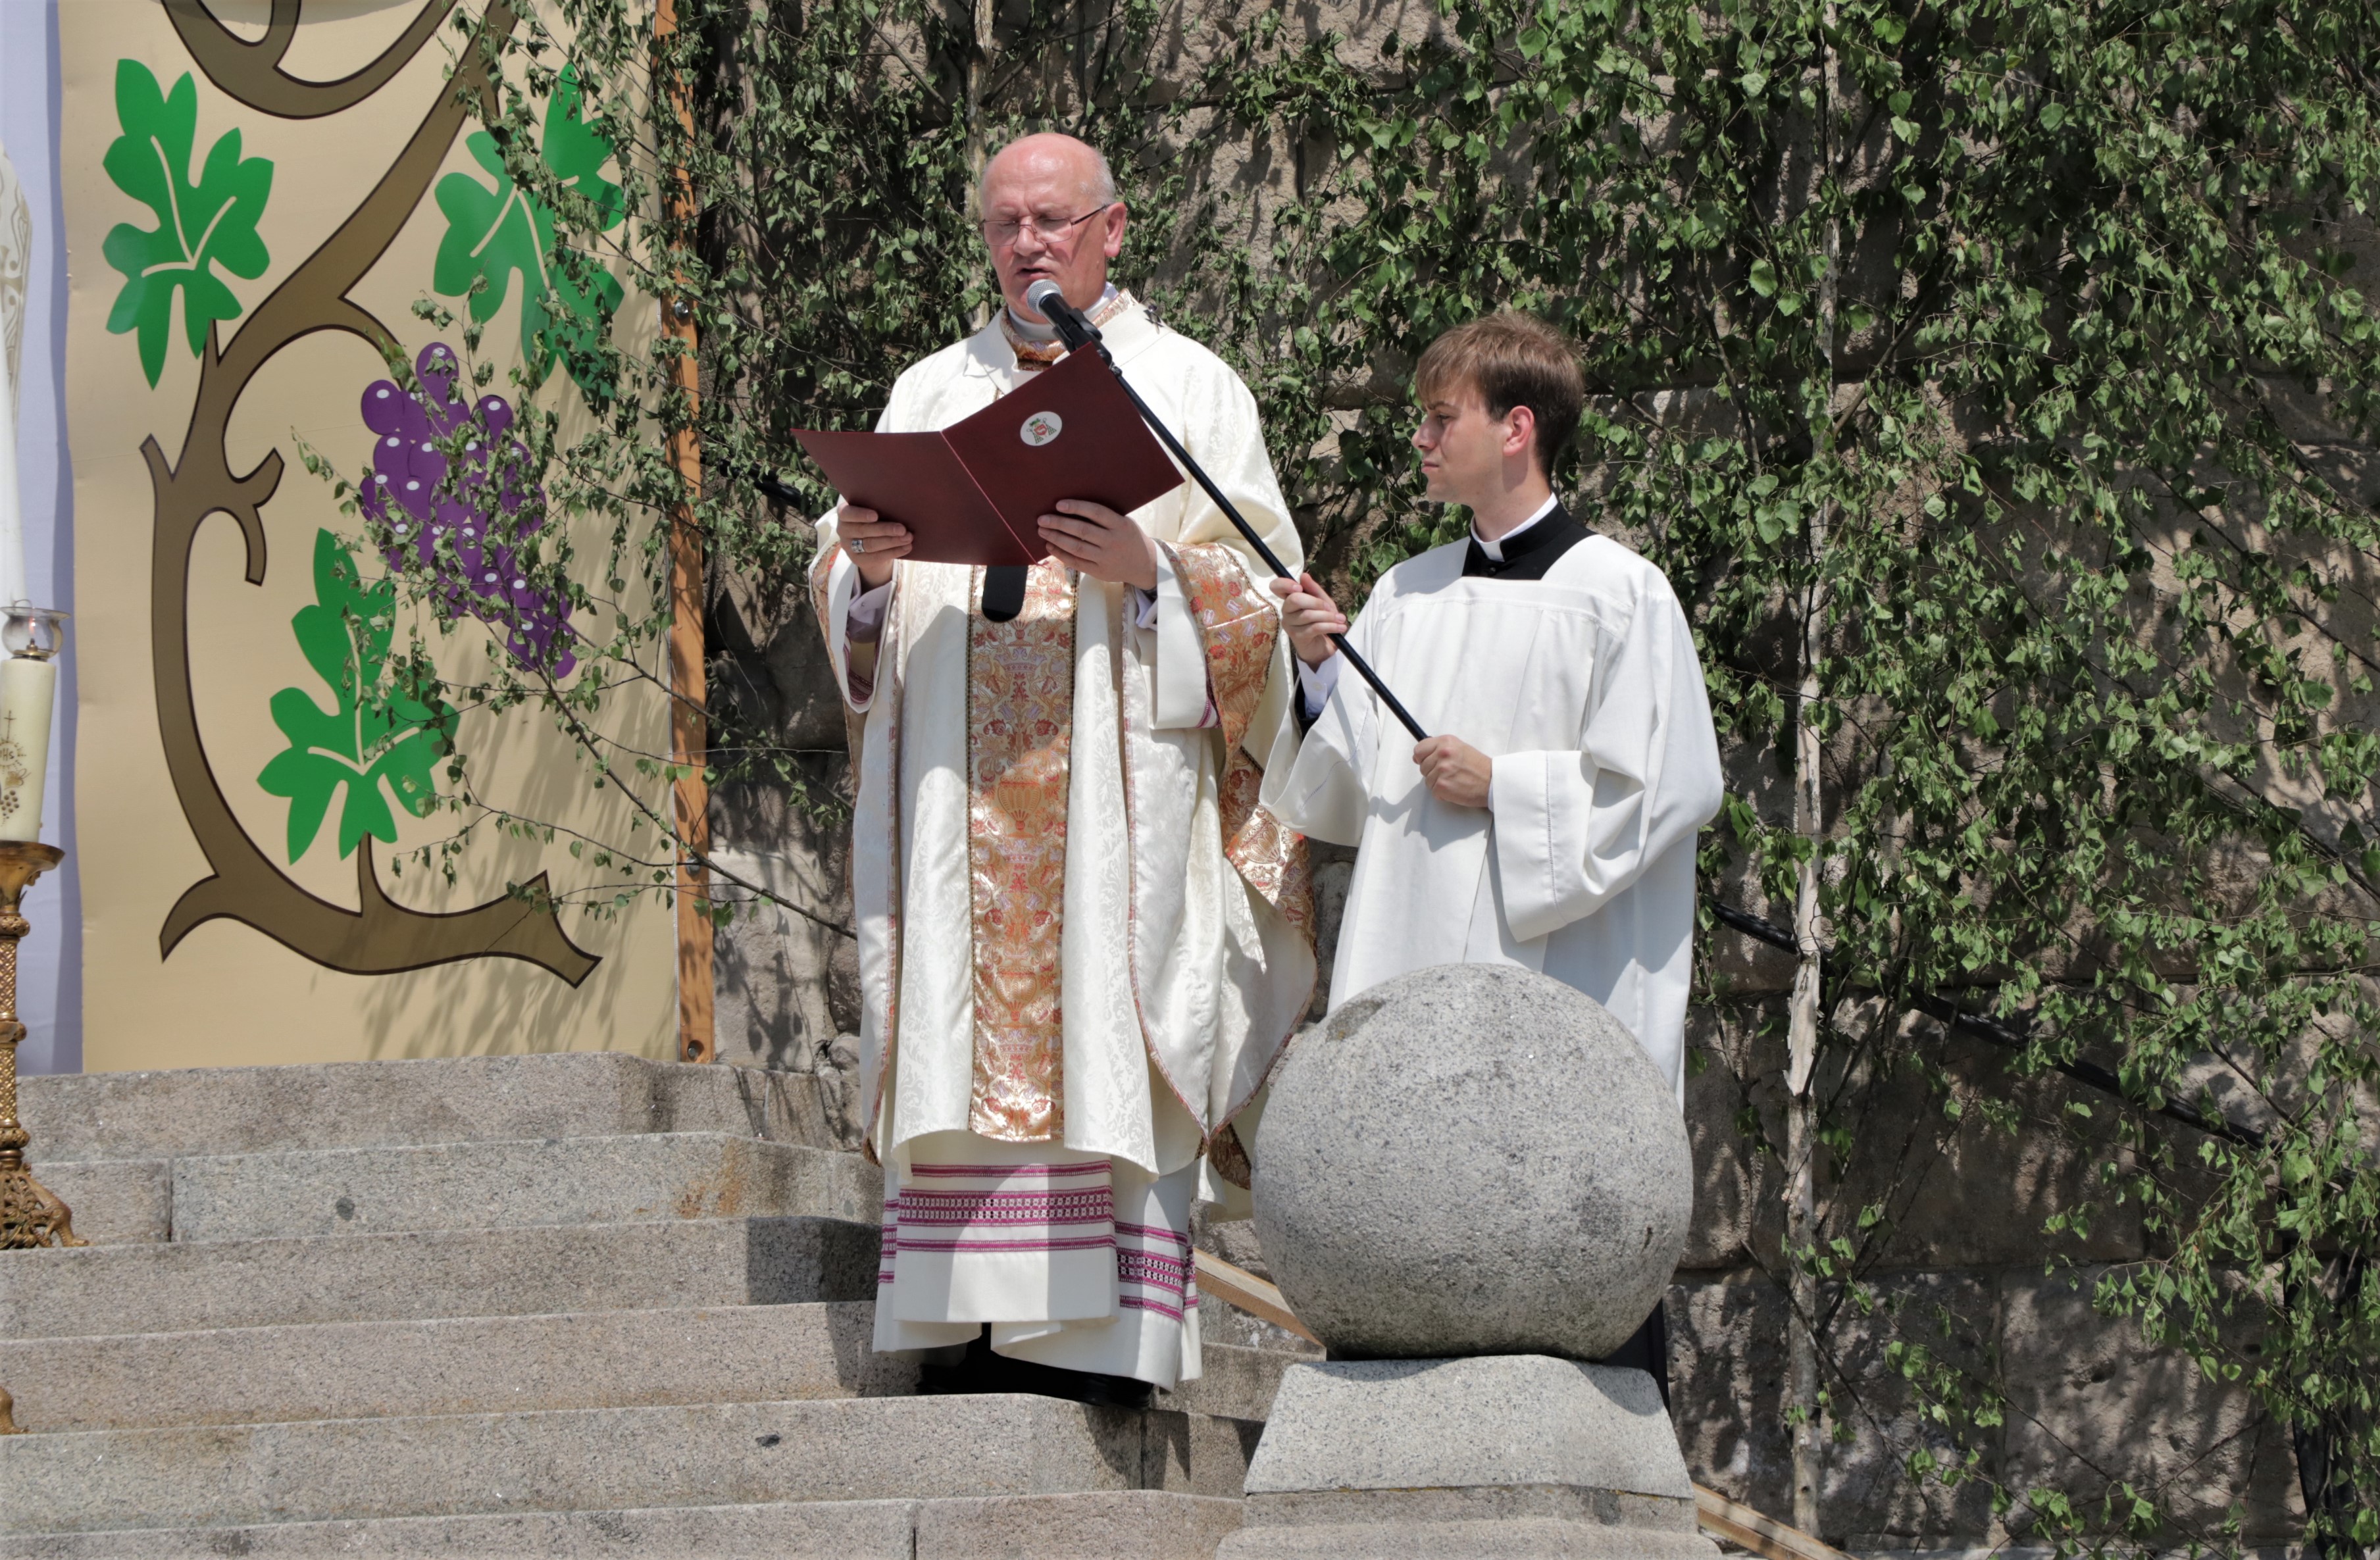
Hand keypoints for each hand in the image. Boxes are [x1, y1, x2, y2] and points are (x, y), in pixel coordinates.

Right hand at [836, 502, 910, 588]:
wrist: (869, 545)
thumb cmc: (873, 520)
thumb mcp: (871, 511)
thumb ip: (878, 507)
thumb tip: (899, 506)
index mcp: (844, 514)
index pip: (848, 514)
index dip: (861, 515)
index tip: (876, 515)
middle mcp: (843, 530)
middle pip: (863, 530)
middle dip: (885, 530)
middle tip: (902, 529)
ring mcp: (849, 547)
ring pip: (871, 544)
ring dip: (892, 541)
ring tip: (908, 538)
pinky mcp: (858, 560)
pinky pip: (877, 557)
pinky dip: (894, 552)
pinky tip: (906, 547)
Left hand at [1038, 500, 1158, 588]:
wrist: (1145, 565)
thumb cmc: (1129, 538)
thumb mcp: (1125, 523)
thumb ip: (1105, 518)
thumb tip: (1073, 509)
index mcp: (1121, 525)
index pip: (1096, 513)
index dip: (1077, 507)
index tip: (1059, 504)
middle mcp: (1113, 542)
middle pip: (1082, 531)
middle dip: (1059, 524)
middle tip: (1042, 519)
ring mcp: (1106, 558)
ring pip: (1076, 547)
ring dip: (1056, 538)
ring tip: (1042, 531)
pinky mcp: (1100, 572)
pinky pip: (1076, 562)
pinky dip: (1061, 554)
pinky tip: (1050, 546)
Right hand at [1268, 573, 1346, 668]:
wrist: (1323, 647)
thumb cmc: (1321, 621)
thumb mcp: (1323, 603)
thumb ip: (1314, 590)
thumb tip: (1304, 575)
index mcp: (1290, 599)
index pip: (1276, 587)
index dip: (1285, 584)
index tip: (1299, 587)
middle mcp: (1286, 610)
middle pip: (1295, 599)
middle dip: (1316, 602)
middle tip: (1330, 609)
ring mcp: (1289, 624)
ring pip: (1308, 615)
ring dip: (1328, 617)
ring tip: (1340, 620)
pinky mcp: (1297, 636)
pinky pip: (1314, 627)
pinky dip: (1330, 626)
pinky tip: (1340, 628)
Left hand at [1414, 736, 1491, 808]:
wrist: (1492, 782)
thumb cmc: (1477, 766)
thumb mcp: (1459, 748)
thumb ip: (1438, 749)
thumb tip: (1415, 757)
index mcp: (1446, 742)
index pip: (1419, 749)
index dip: (1423, 757)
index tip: (1429, 761)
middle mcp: (1443, 754)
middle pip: (1422, 767)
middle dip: (1433, 772)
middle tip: (1451, 773)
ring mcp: (1442, 770)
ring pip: (1427, 780)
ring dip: (1438, 783)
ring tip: (1455, 780)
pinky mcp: (1442, 786)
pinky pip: (1433, 791)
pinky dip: (1442, 793)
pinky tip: (1455, 788)